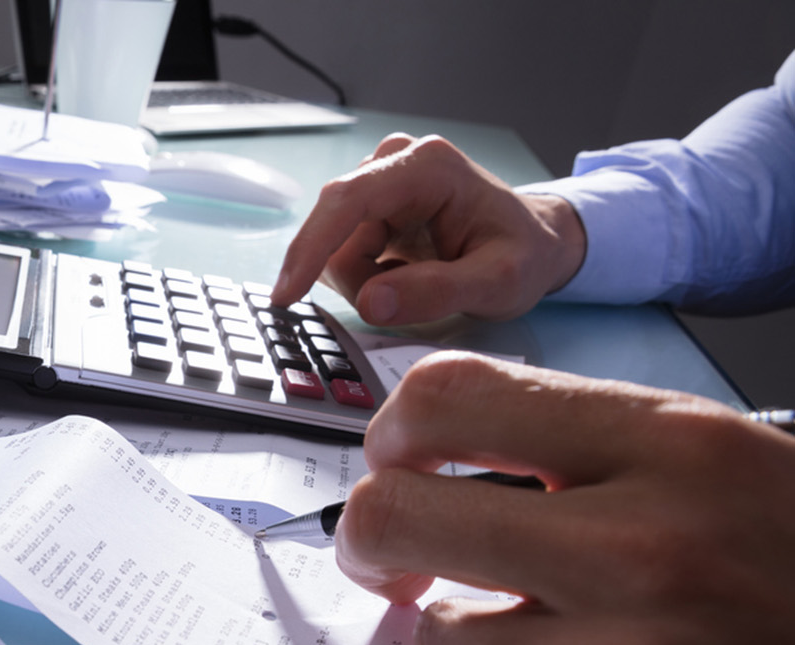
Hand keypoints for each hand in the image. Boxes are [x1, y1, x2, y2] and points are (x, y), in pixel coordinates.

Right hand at [271, 134, 586, 325]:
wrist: (536, 243)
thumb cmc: (524, 255)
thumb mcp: (498, 284)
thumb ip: (437, 293)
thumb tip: (372, 303)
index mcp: (426, 166)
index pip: (345, 202)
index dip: (309, 248)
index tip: (287, 294)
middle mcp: (395, 161)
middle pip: (336, 231)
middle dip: (360, 279)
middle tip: (404, 303)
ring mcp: (380, 180)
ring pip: (336, 248)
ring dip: (365, 282)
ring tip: (418, 285)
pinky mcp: (372, 204)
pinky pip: (343, 252)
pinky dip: (368, 277)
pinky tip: (406, 275)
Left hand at [335, 352, 794, 644]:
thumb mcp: (737, 480)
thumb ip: (599, 455)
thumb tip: (438, 447)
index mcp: (684, 450)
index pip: (455, 395)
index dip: (395, 432)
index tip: (394, 464)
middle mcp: (651, 551)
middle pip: (397, 514)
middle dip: (376, 545)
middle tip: (395, 566)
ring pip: (442, 638)